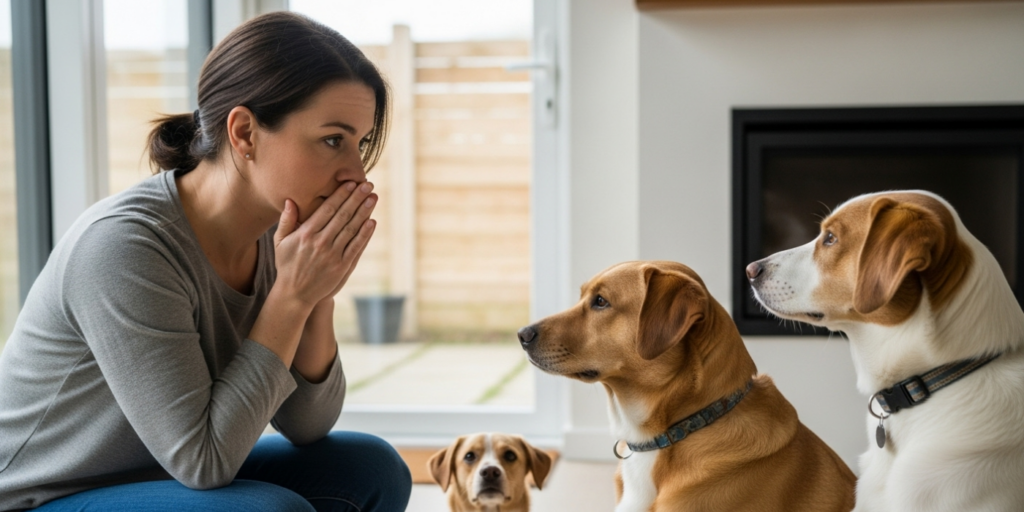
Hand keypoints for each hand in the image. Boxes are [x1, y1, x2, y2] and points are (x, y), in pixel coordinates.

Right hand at [272, 181, 377, 308]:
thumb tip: (290, 200)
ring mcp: (332, 255)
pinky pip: (356, 247)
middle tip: (368, 184)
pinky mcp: (342, 266)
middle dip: (356, 198)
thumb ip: (286, 220)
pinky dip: (365, 234)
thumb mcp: (280, 242)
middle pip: (342, 216)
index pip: (327, 209)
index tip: (351, 183)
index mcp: (306, 233)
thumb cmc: (287, 264)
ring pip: (351, 229)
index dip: (341, 195)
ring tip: (373, 198)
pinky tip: (372, 221)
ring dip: (364, 212)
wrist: (295, 294)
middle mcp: (320, 242)